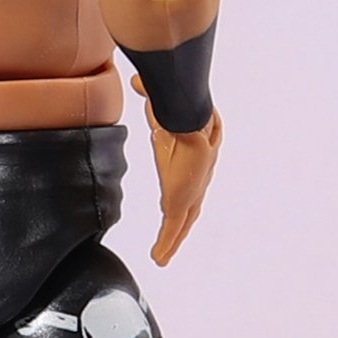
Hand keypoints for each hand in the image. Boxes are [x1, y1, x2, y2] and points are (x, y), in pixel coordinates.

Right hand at [134, 75, 223, 265]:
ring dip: (174, 239)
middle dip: (184, 223)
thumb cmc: (178, 112)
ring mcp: (193, 192)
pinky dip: (167, 243)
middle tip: (174, 239)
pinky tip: (159, 257)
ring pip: (184, 222)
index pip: (192, 181)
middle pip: (192, 206)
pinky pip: (174, 228)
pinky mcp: (183, 201)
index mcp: (196, 160)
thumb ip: (152, 96)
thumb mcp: (161, 108)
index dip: (187, 194)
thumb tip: (139, 80)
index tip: (177, 204)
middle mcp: (198, 178)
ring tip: (163, 255)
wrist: (189, 119)